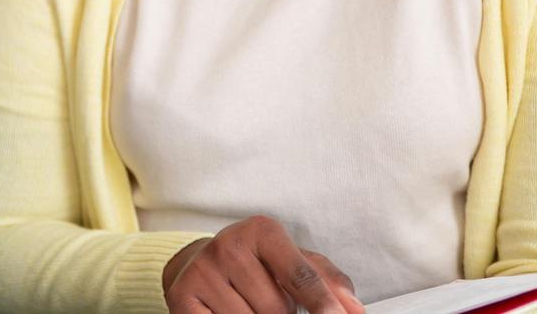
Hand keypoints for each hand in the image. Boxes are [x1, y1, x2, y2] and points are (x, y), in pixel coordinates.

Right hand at [162, 216, 363, 313]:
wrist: (198, 263)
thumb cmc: (255, 265)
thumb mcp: (293, 262)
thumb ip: (327, 282)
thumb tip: (354, 309)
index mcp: (261, 231)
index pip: (300, 275)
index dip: (322, 303)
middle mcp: (228, 245)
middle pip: (277, 308)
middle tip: (266, 300)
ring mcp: (202, 271)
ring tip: (247, 305)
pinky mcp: (181, 296)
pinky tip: (226, 310)